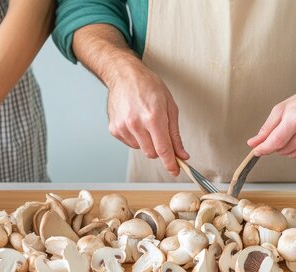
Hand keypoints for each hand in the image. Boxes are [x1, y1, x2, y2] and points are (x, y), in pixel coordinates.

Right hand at [106, 59, 188, 175]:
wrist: (124, 76)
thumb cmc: (149, 86)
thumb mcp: (169, 106)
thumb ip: (175, 134)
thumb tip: (181, 154)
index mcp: (153, 117)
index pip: (163, 149)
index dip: (171, 164)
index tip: (175, 171)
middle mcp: (136, 124)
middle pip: (152, 153)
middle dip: (160, 149)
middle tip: (161, 135)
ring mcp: (123, 127)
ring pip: (141, 149)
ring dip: (147, 142)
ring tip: (145, 121)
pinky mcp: (114, 129)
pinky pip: (130, 143)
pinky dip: (136, 137)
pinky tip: (135, 121)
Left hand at [248, 84, 295, 156]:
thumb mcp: (283, 108)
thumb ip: (267, 127)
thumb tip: (254, 142)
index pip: (276, 141)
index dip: (263, 149)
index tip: (257, 151)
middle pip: (282, 150)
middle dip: (278, 143)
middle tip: (287, 129)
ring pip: (292, 154)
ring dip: (289, 145)